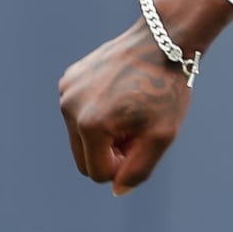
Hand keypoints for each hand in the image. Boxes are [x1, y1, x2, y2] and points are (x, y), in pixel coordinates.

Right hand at [57, 0, 232, 194]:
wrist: (163, 41)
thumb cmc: (166, 89)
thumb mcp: (162, 135)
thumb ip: (139, 169)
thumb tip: (116, 191)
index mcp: (90, 125)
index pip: (97, 172)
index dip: (123, 166)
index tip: (143, 143)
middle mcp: (70, 108)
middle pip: (83, 157)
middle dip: (110, 152)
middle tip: (138, 131)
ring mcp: (66, 91)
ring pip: (80, 135)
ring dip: (105, 133)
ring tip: (131, 110)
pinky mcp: (68, 79)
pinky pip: (78, 111)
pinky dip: (97, 111)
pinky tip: (121, 93)